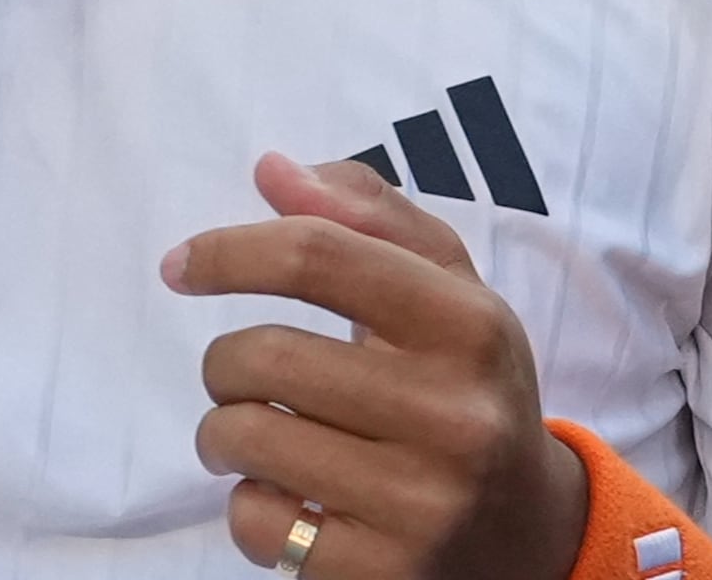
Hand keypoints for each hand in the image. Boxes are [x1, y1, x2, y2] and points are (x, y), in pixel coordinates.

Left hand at [165, 154, 590, 579]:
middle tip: (243, 377)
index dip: (230, 252)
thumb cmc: (466, 387)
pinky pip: (256, 522)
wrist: (530, 531)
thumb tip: (273, 171)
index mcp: (469, 326)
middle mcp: (453, 414)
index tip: (181, 265)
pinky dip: (250, 504)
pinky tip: (292, 497)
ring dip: (225, 431)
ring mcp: (420, 503)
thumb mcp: (447, 292)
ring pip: (245, 437)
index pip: (318, 257)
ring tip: (260, 435)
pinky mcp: (383, 572)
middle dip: (225, 362)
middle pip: (263, 354)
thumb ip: (367, 218)